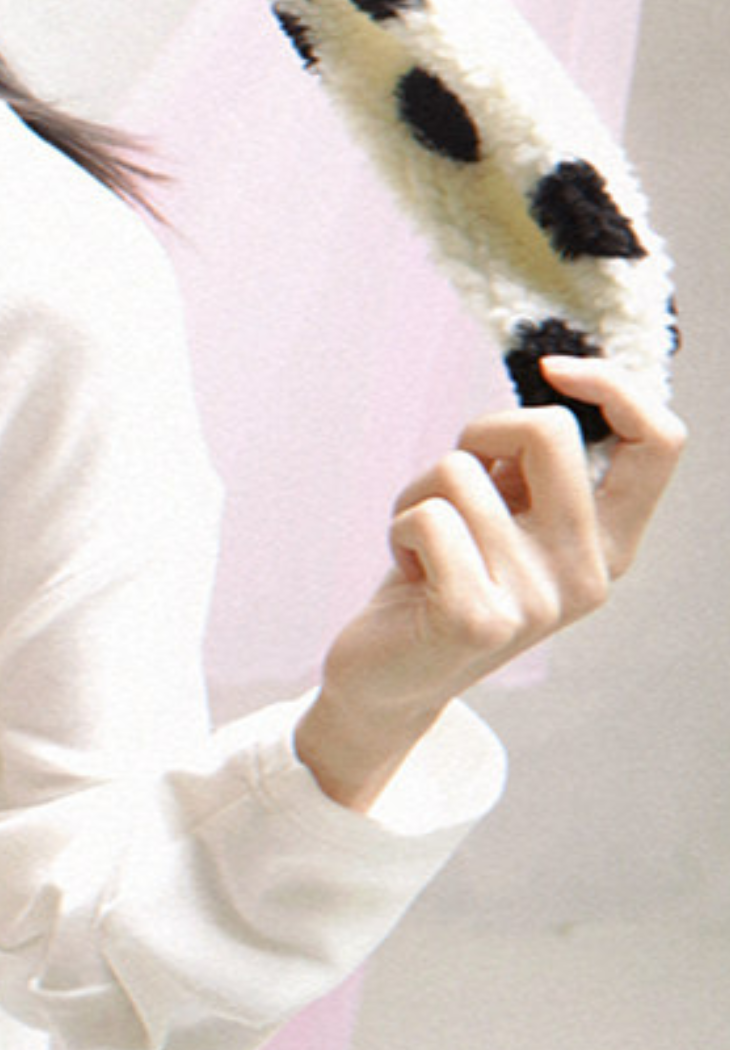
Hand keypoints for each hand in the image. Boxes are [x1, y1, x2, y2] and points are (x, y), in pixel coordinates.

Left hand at [296, 358, 684, 810]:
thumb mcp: (508, 515)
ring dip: (420, 491)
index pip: (660, 442)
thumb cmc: (443, 576)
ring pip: (464, 470)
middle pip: (550, 432)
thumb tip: (553, 379)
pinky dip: (401, 524)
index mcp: (609, 543)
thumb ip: (536, 466)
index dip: (612, 385)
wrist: (390, 679)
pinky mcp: (476, 618)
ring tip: (423, 546)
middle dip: (483, 430)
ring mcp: (537, 601)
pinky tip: (408, 572)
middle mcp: (588, 574)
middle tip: (457, 475)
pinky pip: (428, 515)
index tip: (551, 369)